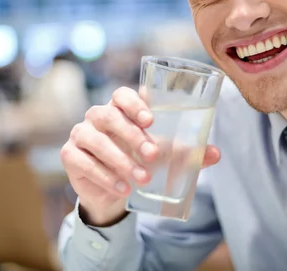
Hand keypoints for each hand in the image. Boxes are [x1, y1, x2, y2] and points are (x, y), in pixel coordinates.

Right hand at [61, 86, 220, 226]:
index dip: (134, 103)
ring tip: (143, 179)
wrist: (115, 191)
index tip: (151, 120)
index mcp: (119, 108)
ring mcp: (80, 134)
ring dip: (121, 160)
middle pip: (108, 116)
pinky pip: (84, 163)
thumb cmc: (141, 161)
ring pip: (96, 141)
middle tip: (152, 154)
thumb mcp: (165, 156)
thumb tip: (215, 153)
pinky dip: (105, 176)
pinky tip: (123, 188)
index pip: (121, 94)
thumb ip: (188, 153)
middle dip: (131, 135)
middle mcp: (97, 116)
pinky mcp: (70, 155)